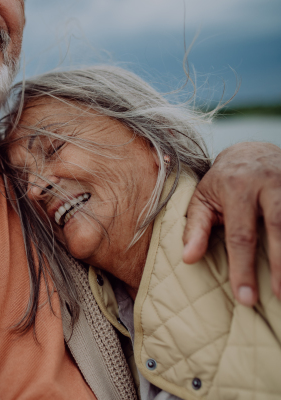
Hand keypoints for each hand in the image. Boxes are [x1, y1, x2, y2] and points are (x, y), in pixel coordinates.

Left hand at [182, 142, 280, 306]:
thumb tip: (187, 259)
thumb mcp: (202, 200)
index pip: (241, 235)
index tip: (245, 298)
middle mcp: (269, 183)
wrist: (253, 151)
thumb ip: (195, 229)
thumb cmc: (223, 182)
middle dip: (280, 266)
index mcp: (238, 187)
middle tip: (279, 297)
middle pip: (279, 229)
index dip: (243, 268)